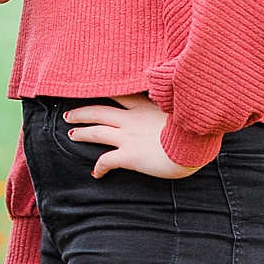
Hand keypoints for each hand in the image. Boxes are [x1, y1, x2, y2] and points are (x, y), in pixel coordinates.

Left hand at [64, 93, 197, 178]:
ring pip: (97, 132)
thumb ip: (172, 105)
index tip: (91, 90)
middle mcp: (131, 119)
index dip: (104, 93)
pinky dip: (99, 167)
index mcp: (144, 106)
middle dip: (82, 113)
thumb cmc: (194, 128)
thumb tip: (179, 101)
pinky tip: (95, 174)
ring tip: (71, 134)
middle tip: (69, 115)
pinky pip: (106, 161)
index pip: (119, 95)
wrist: (194, 144)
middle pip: (98, 111)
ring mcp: (128, 137)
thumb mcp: (182, 108)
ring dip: (82, 133)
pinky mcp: (129, 155)